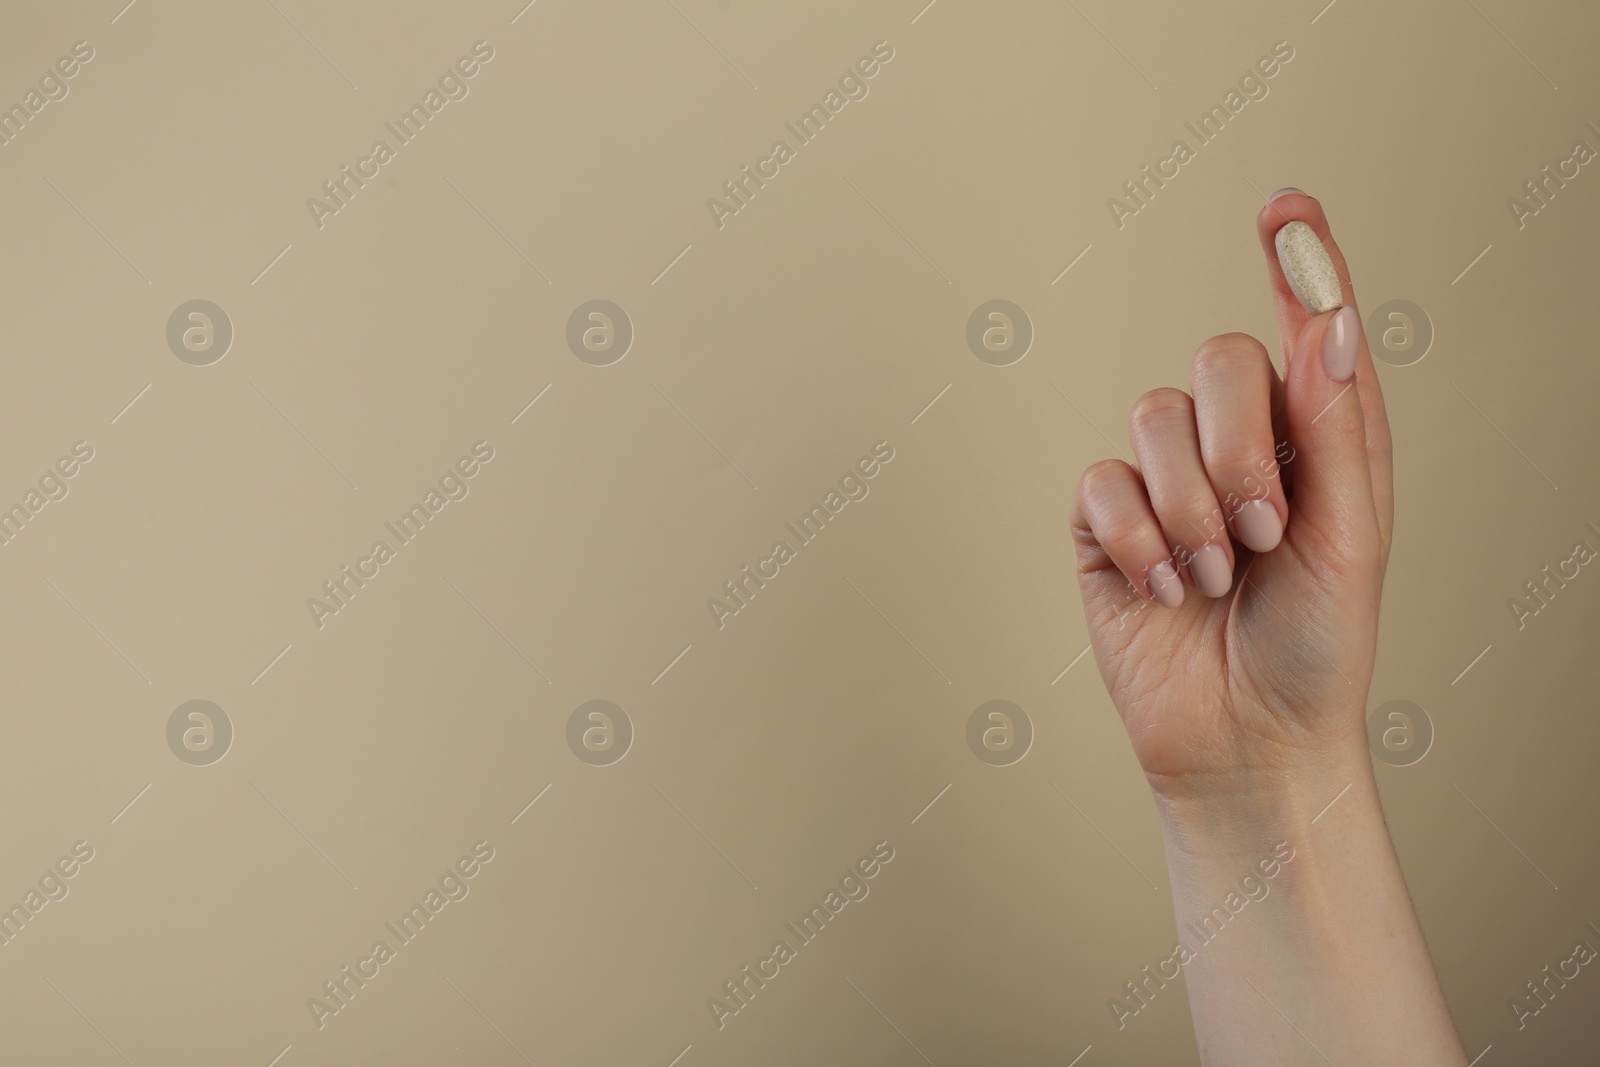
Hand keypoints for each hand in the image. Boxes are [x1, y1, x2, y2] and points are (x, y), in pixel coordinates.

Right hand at [1070, 192, 1393, 795]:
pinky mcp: (1106, 524)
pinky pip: (1102, 482)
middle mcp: (1236, 445)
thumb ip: (1339, 428)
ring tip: (1215, 576)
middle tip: (1262, 531)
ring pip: (1151, 418)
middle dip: (1239, 448)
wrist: (1246, 739)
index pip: (1302, 327)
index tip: (1284, 207)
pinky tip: (1167, 588)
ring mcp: (1164, 482)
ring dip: (1190, 508)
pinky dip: (1140, 538)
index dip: (1295, 261)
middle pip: (1216, 362)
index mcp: (1313, 438)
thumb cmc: (1317, 647)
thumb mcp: (1353, 539)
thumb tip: (1329, 320)